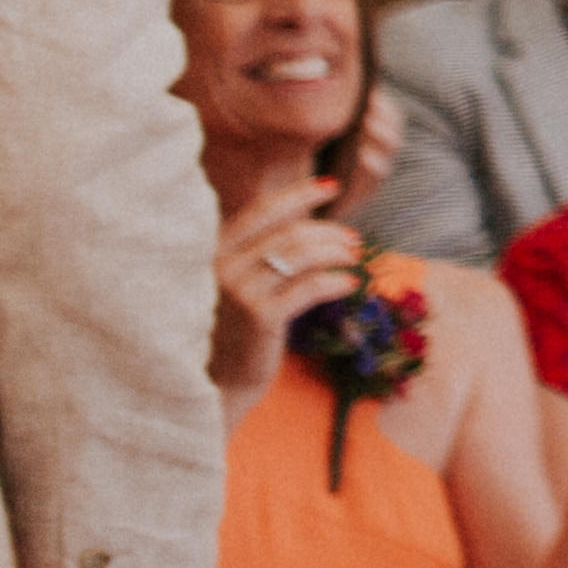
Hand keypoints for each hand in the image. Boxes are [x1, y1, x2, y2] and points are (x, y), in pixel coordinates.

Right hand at [211, 176, 364, 388]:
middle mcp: (222, 266)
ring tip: (354, 259)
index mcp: (214, 252)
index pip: (261, 211)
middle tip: (353, 239)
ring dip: (337, 253)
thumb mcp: (239, 284)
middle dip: (329, 231)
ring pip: (303, 255)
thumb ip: (260, 253)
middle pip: (290, 232)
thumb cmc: (232, 330)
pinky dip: (336, 281)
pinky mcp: (261, 316)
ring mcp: (240, 291)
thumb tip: (311, 225)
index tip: (332, 186)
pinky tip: (350, 284)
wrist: (216, 382)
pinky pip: (311, 286)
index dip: (299, 195)